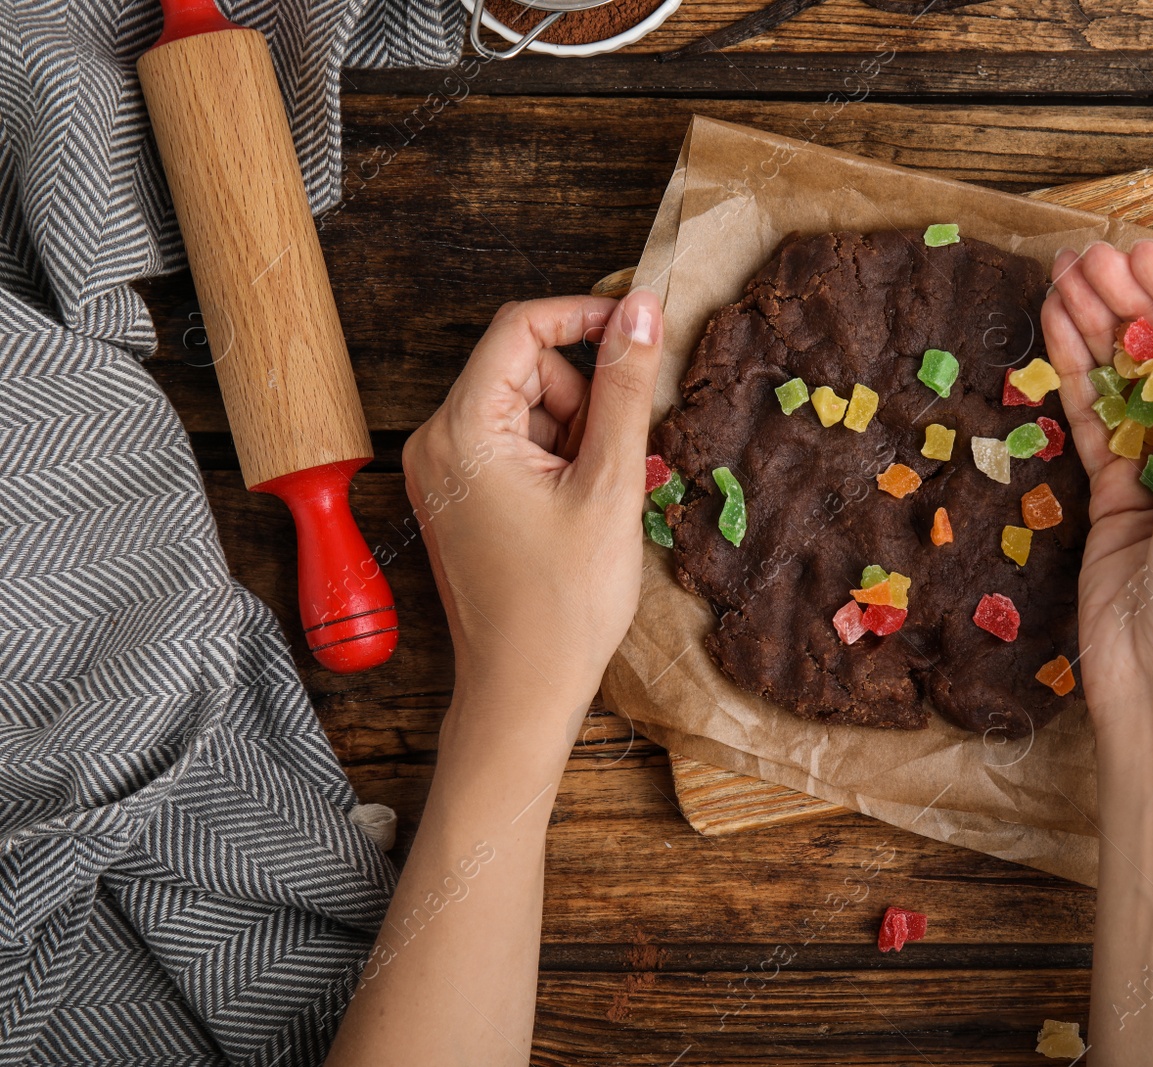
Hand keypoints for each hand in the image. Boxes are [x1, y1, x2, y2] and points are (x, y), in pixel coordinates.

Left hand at [402, 288, 663, 715]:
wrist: (524, 690)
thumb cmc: (563, 604)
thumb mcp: (609, 485)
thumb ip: (624, 388)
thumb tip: (640, 309)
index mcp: (462, 431)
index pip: (521, 328)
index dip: (585, 317)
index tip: (639, 329)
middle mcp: (437, 442)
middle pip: (525, 368)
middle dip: (585, 397)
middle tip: (622, 454)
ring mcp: (444, 472)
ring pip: (527, 408)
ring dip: (578, 433)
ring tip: (602, 494)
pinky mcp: (459, 497)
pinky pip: (515, 445)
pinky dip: (559, 460)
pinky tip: (584, 506)